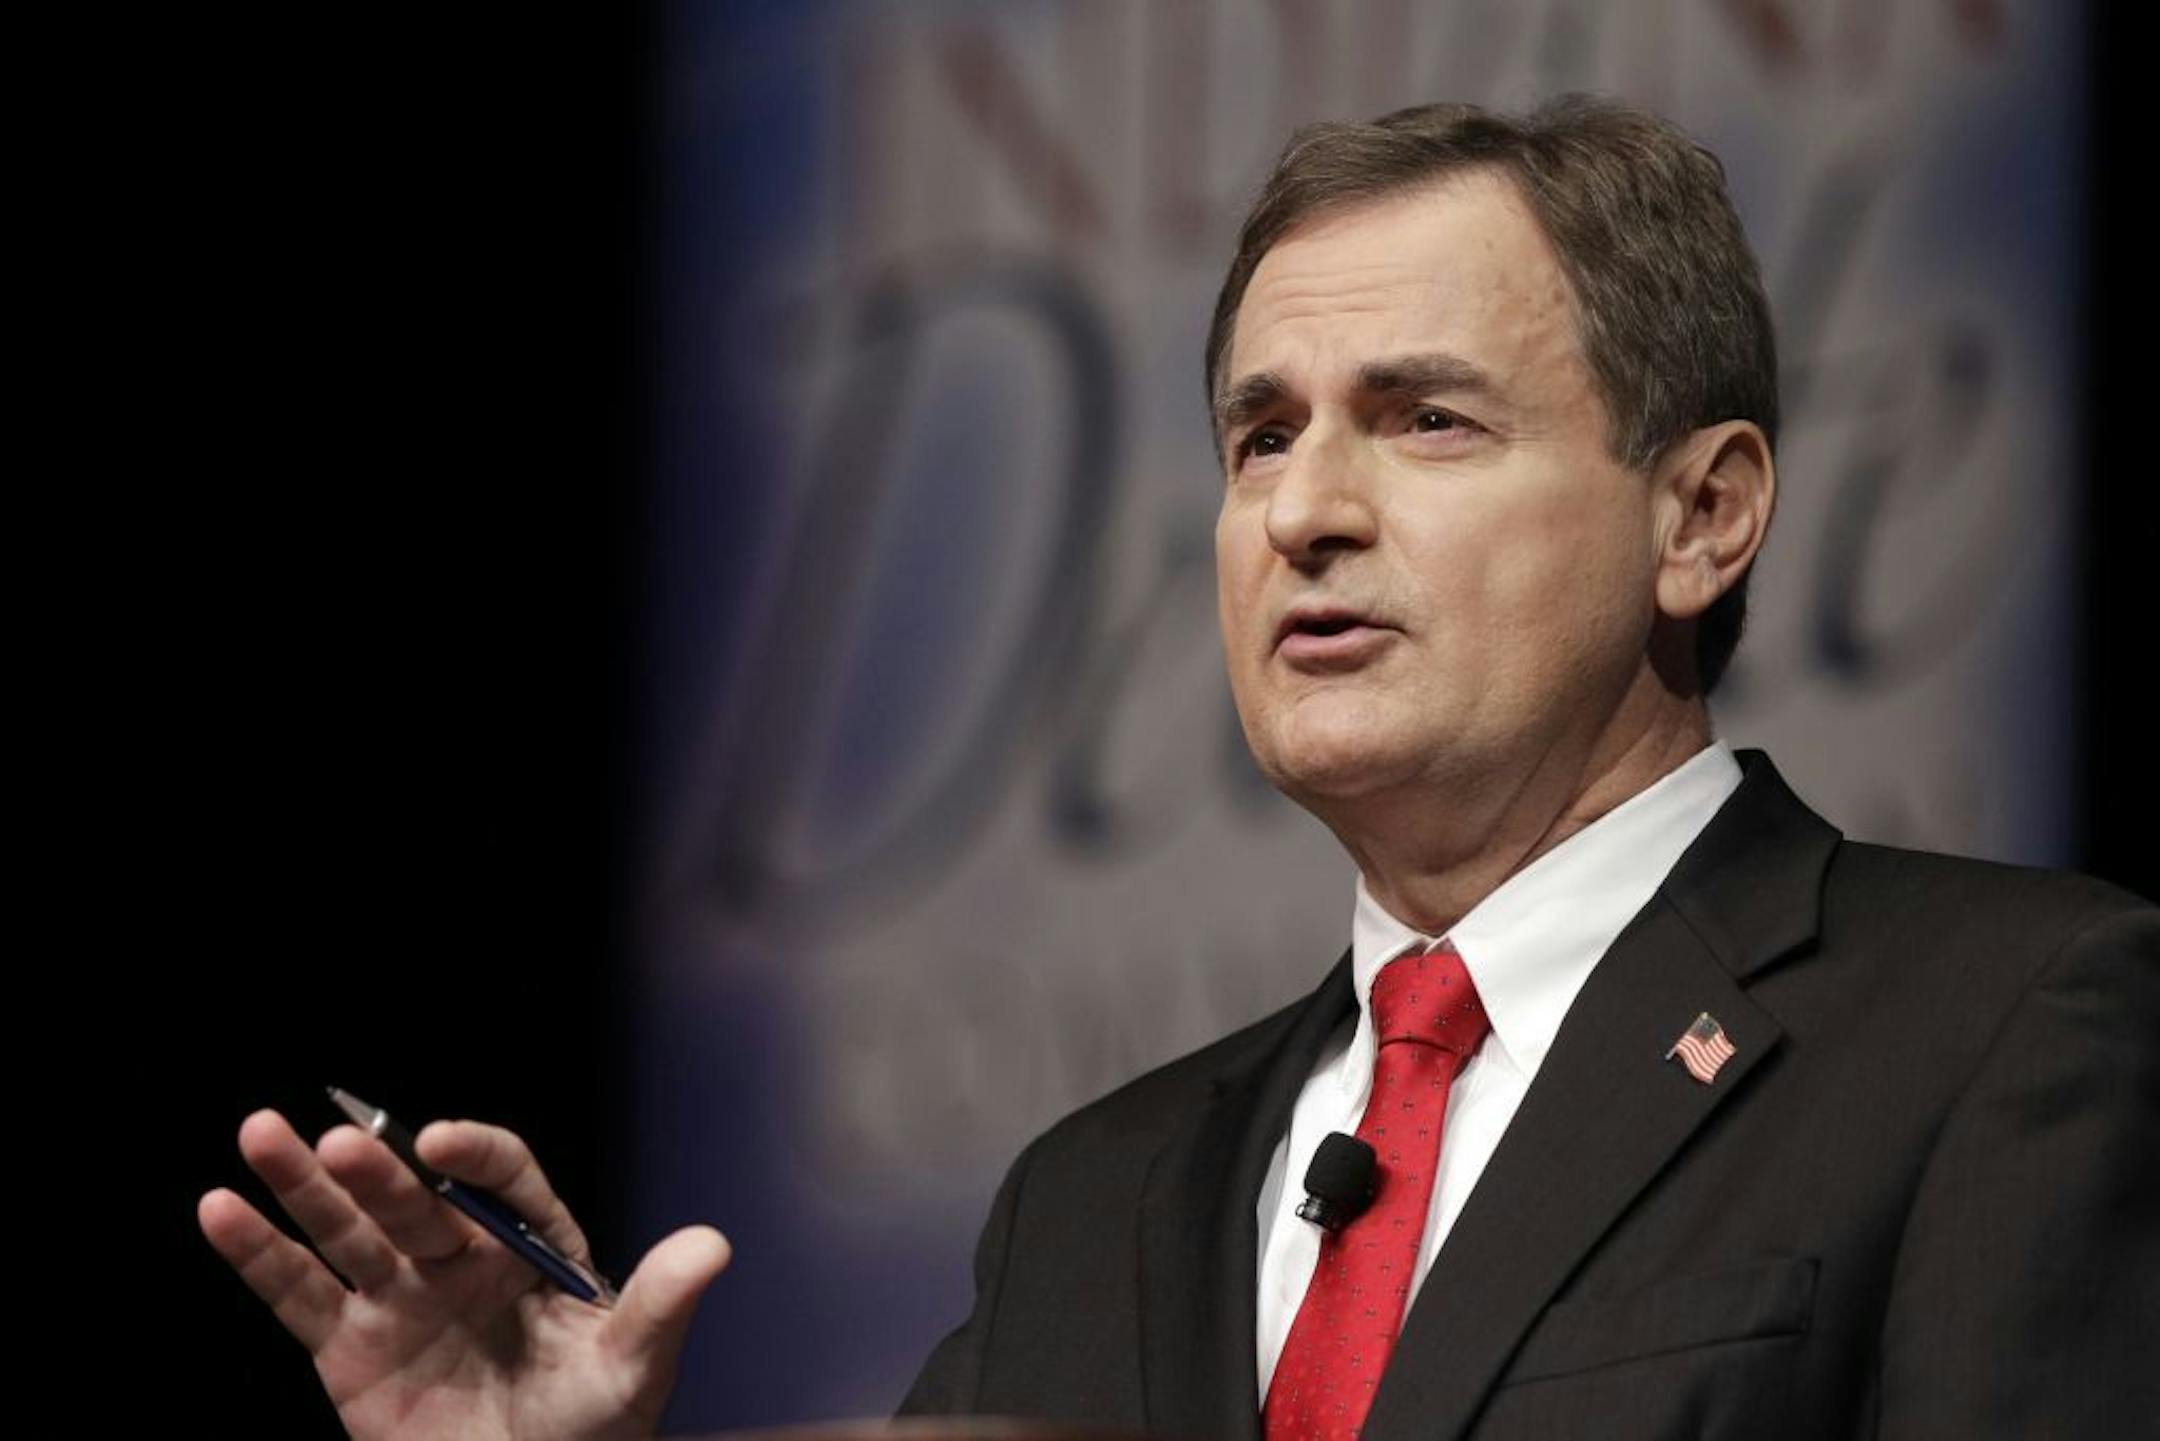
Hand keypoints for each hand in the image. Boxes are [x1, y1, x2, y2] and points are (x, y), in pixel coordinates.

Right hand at [199, 1109, 728, 1439]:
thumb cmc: (592, 1433)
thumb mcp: (631, 1370)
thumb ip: (661, 1304)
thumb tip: (713, 1244)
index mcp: (534, 1247)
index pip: (504, 1181)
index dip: (475, 1157)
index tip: (440, 1143)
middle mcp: (462, 1259)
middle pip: (414, 1200)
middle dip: (377, 1171)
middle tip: (338, 1139)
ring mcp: (401, 1299)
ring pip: (346, 1230)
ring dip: (301, 1185)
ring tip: (257, 1133)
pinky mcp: (348, 1348)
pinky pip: (297, 1294)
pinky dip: (258, 1253)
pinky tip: (220, 1210)